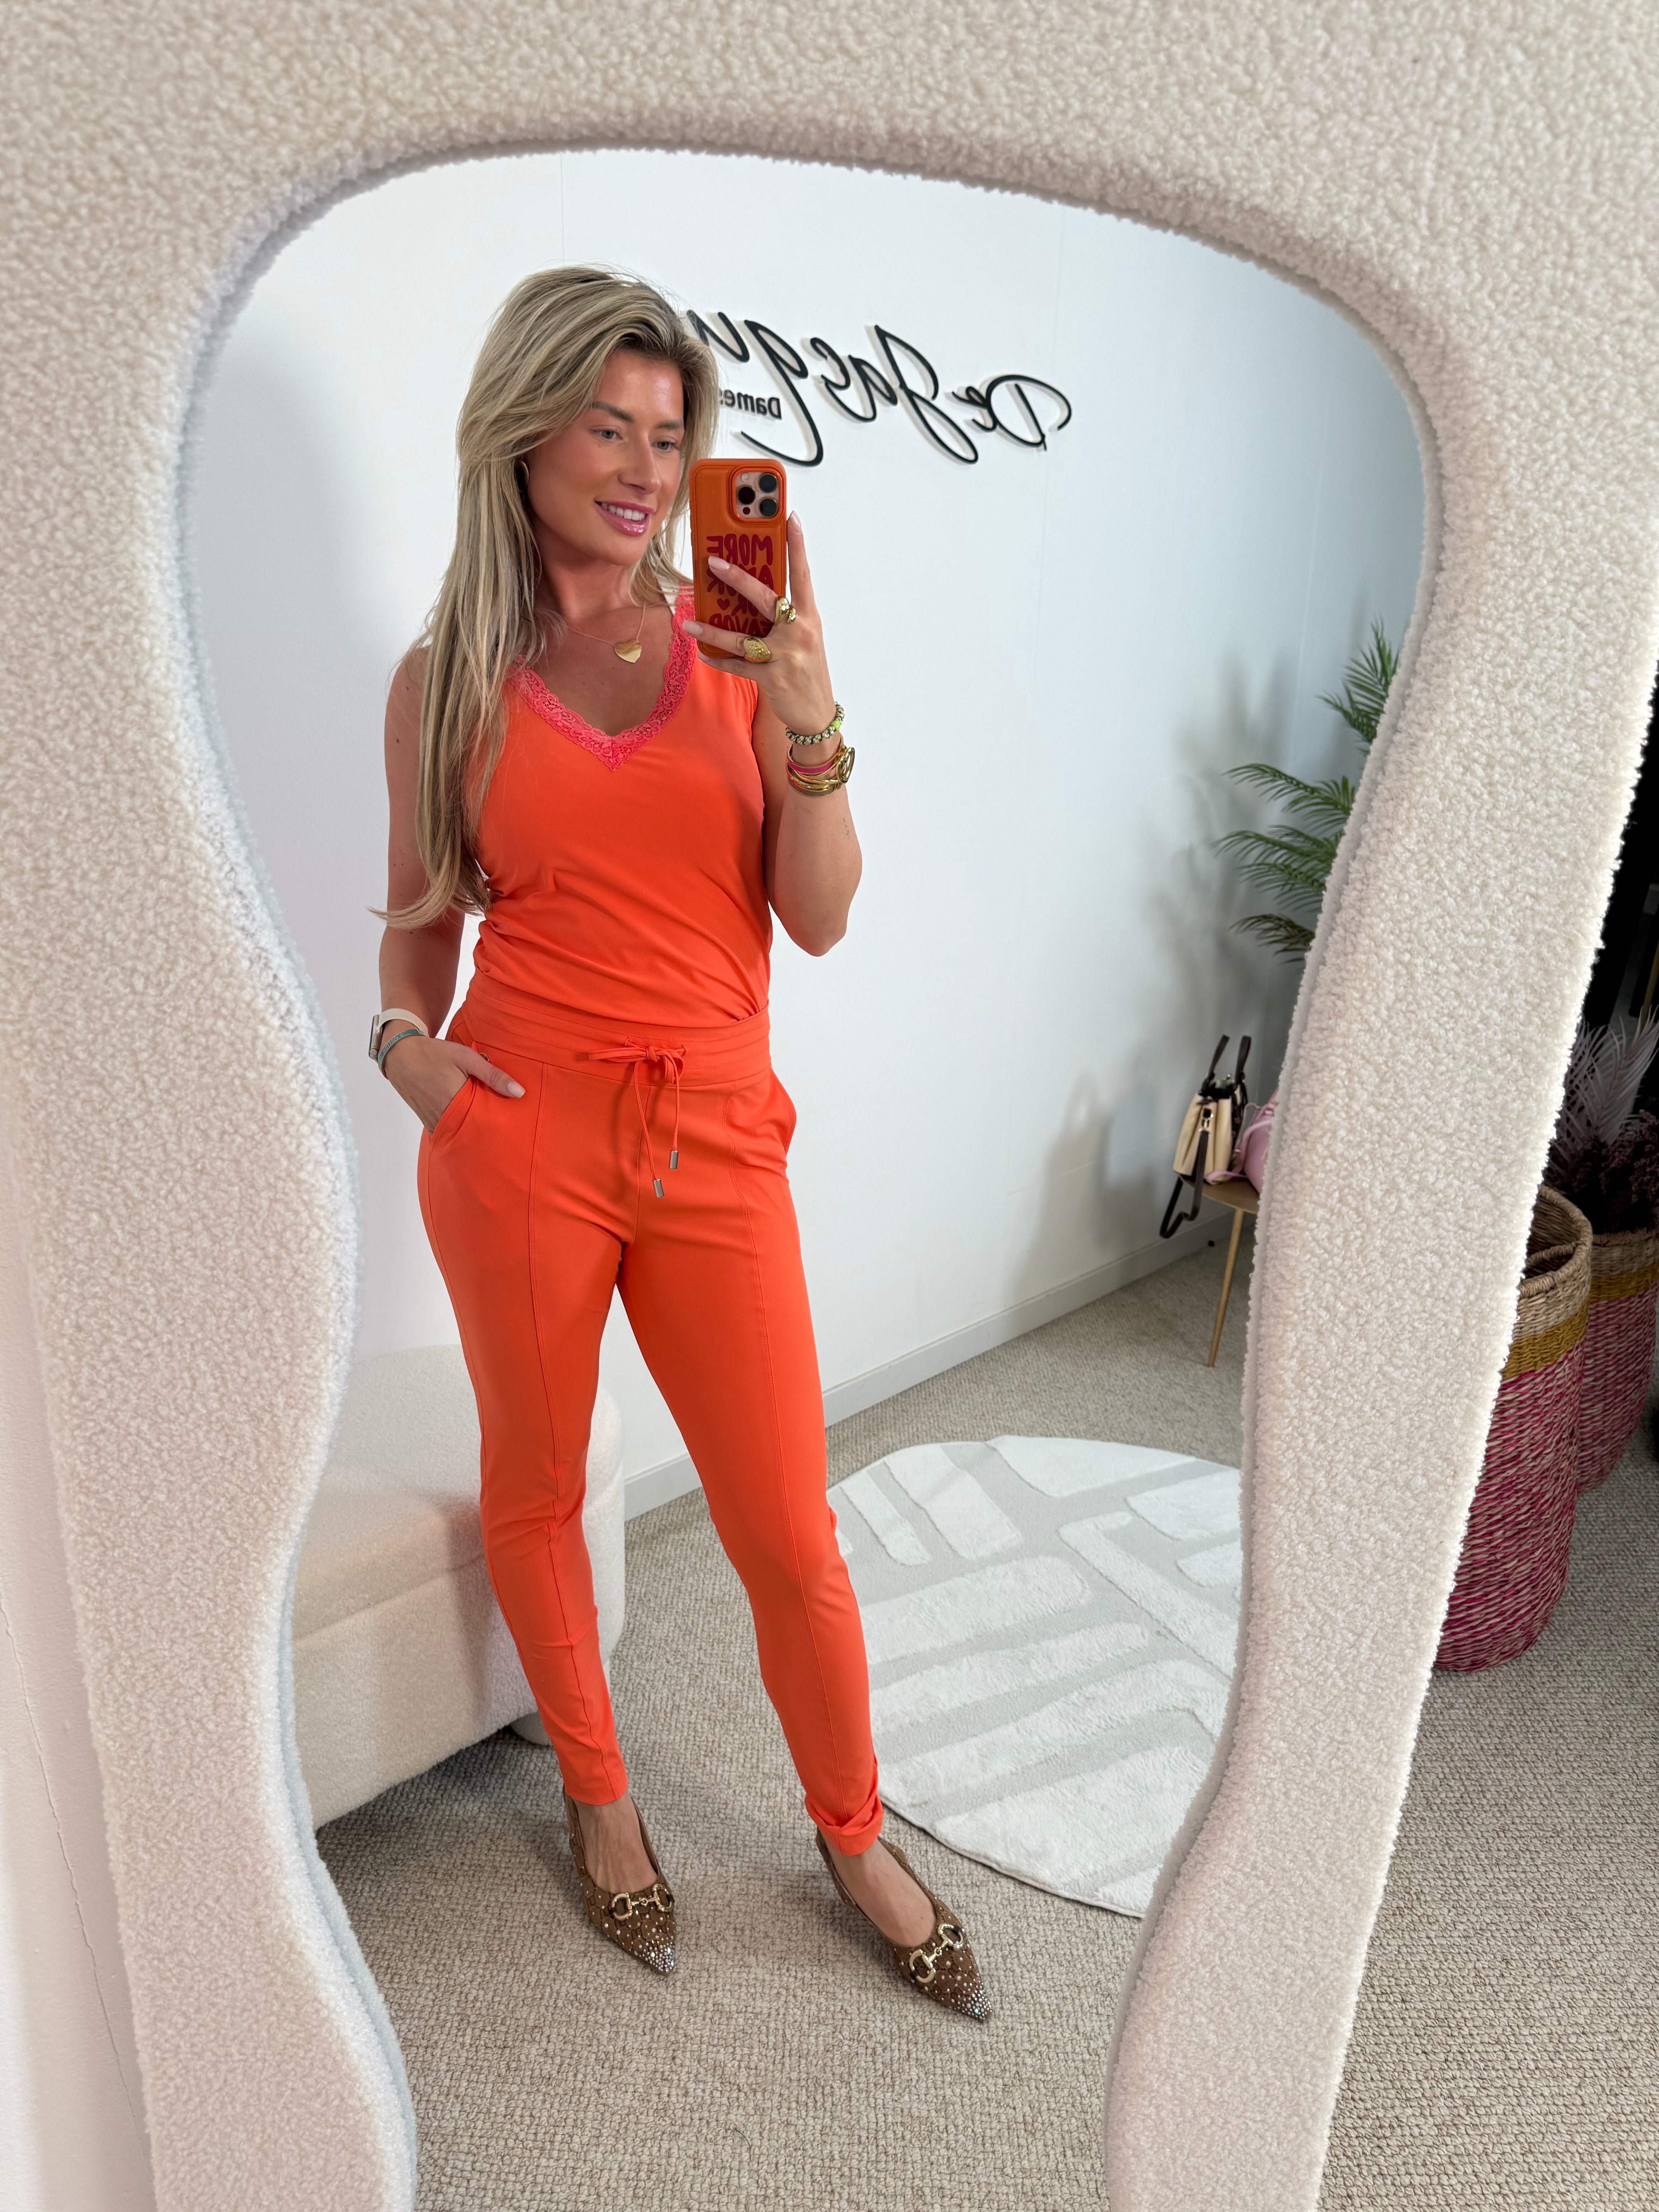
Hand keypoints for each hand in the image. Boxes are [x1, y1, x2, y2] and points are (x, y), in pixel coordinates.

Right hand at [382, 1033, 523, 1132]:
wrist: (401, 1055)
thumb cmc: (435, 1054)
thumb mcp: (467, 1058)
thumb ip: (493, 1075)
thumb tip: (520, 1092)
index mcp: (456, 1103)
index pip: (484, 1125)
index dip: (498, 1128)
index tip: (512, 1129)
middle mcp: (444, 1118)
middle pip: (472, 1133)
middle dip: (488, 1133)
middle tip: (505, 1134)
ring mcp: (434, 1122)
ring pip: (459, 1134)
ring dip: (473, 1132)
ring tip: (490, 1132)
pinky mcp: (428, 1122)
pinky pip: (447, 1131)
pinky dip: (458, 1129)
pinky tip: (469, 1126)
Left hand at [682, 513, 836, 736]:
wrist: (817, 713)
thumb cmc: (807, 670)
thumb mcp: (804, 637)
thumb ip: (785, 615)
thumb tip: (752, 594)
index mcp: (809, 617)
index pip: (802, 574)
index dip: (797, 546)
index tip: (789, 518)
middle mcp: (799, 632)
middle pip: (766, 598)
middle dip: (738, 578)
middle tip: (713, 563)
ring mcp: (785, 656)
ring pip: (742, 637)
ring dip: (711, 628)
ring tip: (688, 620)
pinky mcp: (771, 678)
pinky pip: (737, 665)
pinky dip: (719, 659)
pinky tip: (703, 652)